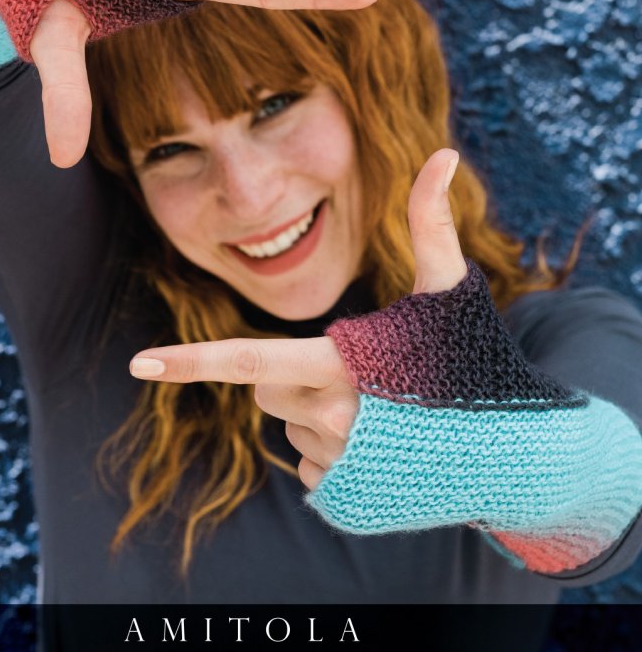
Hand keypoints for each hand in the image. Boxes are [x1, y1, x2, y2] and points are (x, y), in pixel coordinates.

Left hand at [128, 148, 466, 489]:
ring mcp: (339, 466)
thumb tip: (442, 152)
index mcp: (346, 365)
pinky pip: (306, 466)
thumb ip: (432, 222)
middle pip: (264, 387)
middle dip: (289, 373)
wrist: (511, 453)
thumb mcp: (449, 290)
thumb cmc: (474, 360)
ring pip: (287, 425)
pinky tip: (381, 443)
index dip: (192, 360)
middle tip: (354, 369)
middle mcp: (335, 420)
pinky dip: (332, 451)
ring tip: (383, 411)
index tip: (139, 362)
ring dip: (317, 413)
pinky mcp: (343, 500)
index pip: (252, 360)